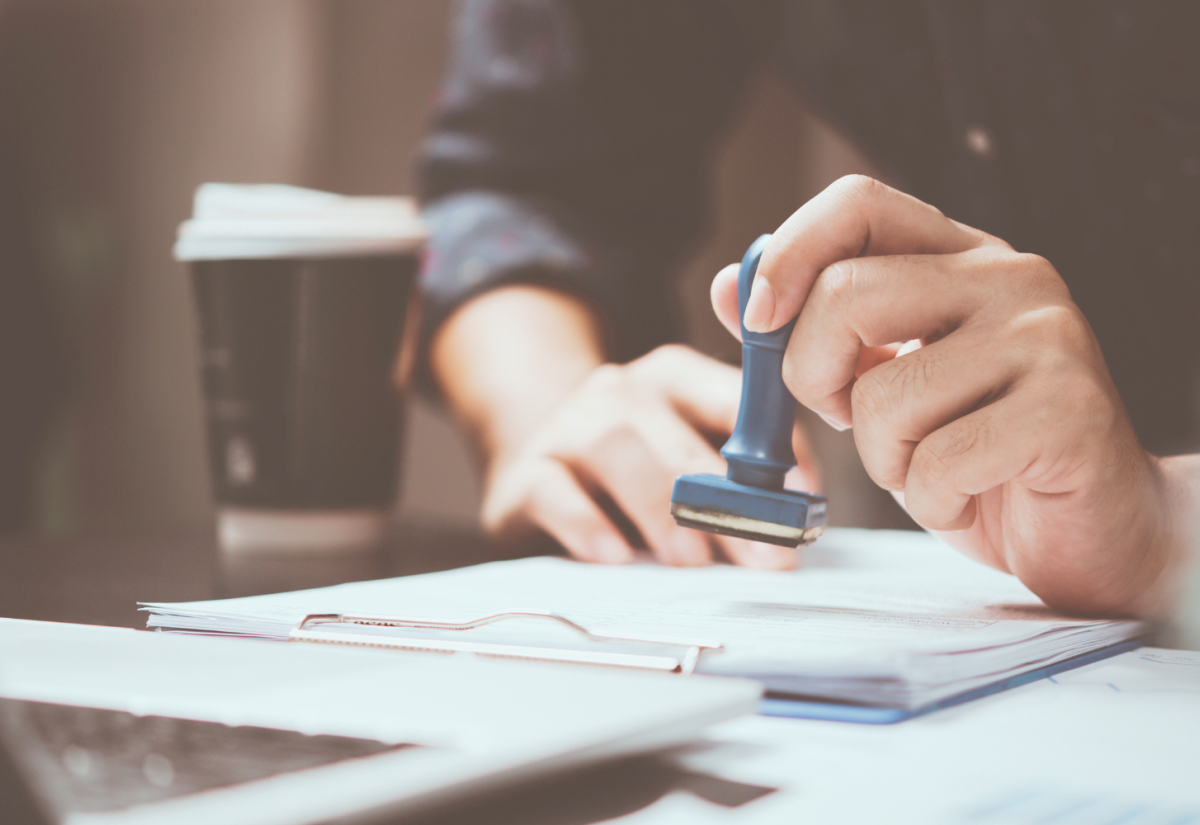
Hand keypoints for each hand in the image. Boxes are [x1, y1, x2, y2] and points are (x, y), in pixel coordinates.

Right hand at [482, 344, 818, 568]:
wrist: (534, 459)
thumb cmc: (635, 469)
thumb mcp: (688, 456)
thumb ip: (741, 477)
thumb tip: (799, 518)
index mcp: (675, 377)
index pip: (736, 400)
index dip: (777, 452)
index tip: (804, 502)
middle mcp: (621, 391)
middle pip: (679, 439)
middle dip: (727, 502)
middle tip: (762, 555)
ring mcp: (570, 427)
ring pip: (617, 451)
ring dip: (661, 509)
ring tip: (692, 561)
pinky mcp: (526, 472)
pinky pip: (554, 491)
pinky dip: (586, 522)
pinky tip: (615, 556)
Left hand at [712, 175, 1180, 615]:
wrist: (1097, 529)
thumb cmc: (980, 455)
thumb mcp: (882, 385)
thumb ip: (813, 334)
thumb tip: (729, 287)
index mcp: (962, 258)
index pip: (857, 203)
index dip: (788, 253)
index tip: (758, 320)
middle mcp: (1011, 280)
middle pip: (848, 295)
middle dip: (814, 378)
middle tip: (847, 419)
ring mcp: (1047, 340)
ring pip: (884, 395)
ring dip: (884, 459)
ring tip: (934, 465)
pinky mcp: (1068, 412)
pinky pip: (936, 461)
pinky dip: (931, 500)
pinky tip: (971, 495)